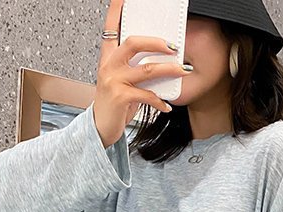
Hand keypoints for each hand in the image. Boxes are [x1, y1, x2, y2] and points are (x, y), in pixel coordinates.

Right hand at [93, 0, 190, 147]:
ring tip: (183, 70)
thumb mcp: (122, 83)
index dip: (116, 11)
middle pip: (134, 43)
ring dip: (169, 69)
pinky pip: (147, 94)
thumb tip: (160, 64)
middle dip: (157, 42)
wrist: (100, 129)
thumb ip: (136, 71)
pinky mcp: (120, 97)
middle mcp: (109, 66)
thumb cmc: (113, 106)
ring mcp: (113, 81)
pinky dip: (160, 101)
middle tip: (173, 47)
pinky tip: (166, 106)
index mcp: (108, 59)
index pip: (111, 28)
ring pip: (147, 69)